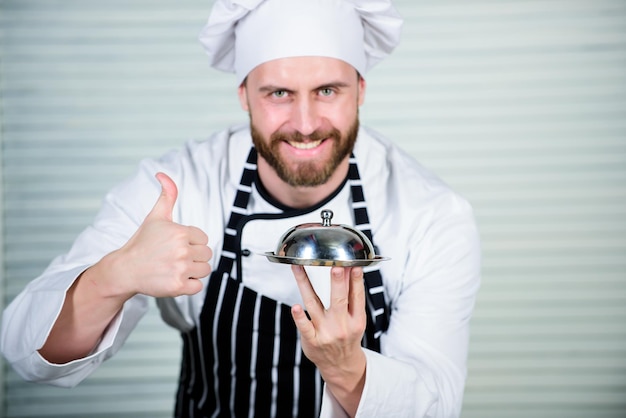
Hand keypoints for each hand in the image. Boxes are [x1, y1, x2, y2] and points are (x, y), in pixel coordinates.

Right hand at [108, 172, 211, 297]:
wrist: (125, 269)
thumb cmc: (142, 243)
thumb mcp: (155, 217)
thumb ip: (167, 195)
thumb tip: (162, 174)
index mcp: (180, 232)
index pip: (203, 239)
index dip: (191, 242)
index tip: (175, 245)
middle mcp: (182, 251)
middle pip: (206, 254)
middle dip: (194, 257)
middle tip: (174, 258)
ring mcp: (180, 269)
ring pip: (205, 270)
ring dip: (193, 271)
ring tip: (175, 267)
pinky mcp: (178, 287)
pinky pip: (198, 286)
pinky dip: (189, 285)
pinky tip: (175, 278)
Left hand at [291, 265, 366, 414]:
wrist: (341, 365)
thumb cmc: (347, 336)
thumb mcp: (356, 320)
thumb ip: (352, 298)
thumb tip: (349, 271)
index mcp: (356, 320)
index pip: (357, 297)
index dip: (356, 280)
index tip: (354, 265)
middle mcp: (341, 326)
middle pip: (339, 300)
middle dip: (338, 283)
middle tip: (336, 266)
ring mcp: (325, 332)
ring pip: (314, 304)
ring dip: (307, 285)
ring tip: (300, 268)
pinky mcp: (311, 340)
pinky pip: (304, 327)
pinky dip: (300, 317)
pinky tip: (295, 307)